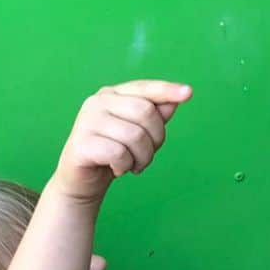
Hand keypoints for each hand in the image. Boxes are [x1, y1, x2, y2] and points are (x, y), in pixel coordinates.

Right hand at [53, 80, 192, 204]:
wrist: (83, 182)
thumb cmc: (115, 152)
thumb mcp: (139, 132)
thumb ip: (155, 115)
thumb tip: (175, 99)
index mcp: (112, 94)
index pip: (145, 88)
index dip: (167, 90)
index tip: (188, 93)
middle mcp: (97, 102)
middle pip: (145, 112)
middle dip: (155, 139)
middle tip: (145, 155)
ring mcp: (86, 121)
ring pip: (135, 135)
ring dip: (142, 157)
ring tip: (132, 164)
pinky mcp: (80, 144)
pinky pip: (119, 153)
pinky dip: (125, 166)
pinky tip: (117, 169)